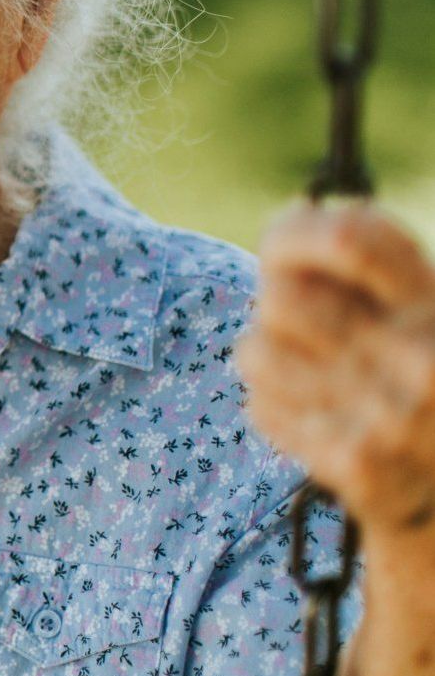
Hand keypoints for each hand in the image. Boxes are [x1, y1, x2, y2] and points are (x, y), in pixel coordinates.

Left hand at [238, 199, 434, 538]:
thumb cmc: (410, 370)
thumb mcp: (410, 303)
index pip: (349, 237)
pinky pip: (262, 405)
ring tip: (319, 380)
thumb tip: (304, 211)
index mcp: (434, 302)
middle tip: (312, 334)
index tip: (285, 254)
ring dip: (274, 362)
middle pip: (280, 298)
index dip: (300, 236)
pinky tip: (322, 421)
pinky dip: (279, 409)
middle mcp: (423, 356)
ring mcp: (393, 416)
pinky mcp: (357, 465)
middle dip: (279, 309)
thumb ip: (368, 254)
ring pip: (257, 351)